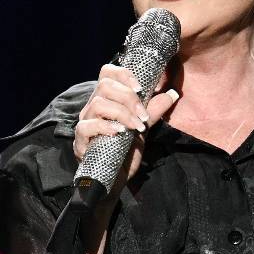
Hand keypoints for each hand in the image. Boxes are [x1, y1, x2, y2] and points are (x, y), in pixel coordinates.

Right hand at [73, 63, 179, 202]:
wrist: (115, 180)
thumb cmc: (125, 152)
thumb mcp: (142, 129)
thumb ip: (153, 111)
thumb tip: (172, 93)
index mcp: (107, 100)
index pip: (107, 73)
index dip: (124, 74)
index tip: (141, 88)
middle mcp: (93, 108)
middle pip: (104, 85)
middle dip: (128, 97)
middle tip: (142, 115)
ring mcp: (85, 123)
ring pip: (98, 104)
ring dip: (122, 113)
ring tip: (136, 127)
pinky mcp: (80, 141)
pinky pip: (87, 126)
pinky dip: (105, 127)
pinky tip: (119, 133)